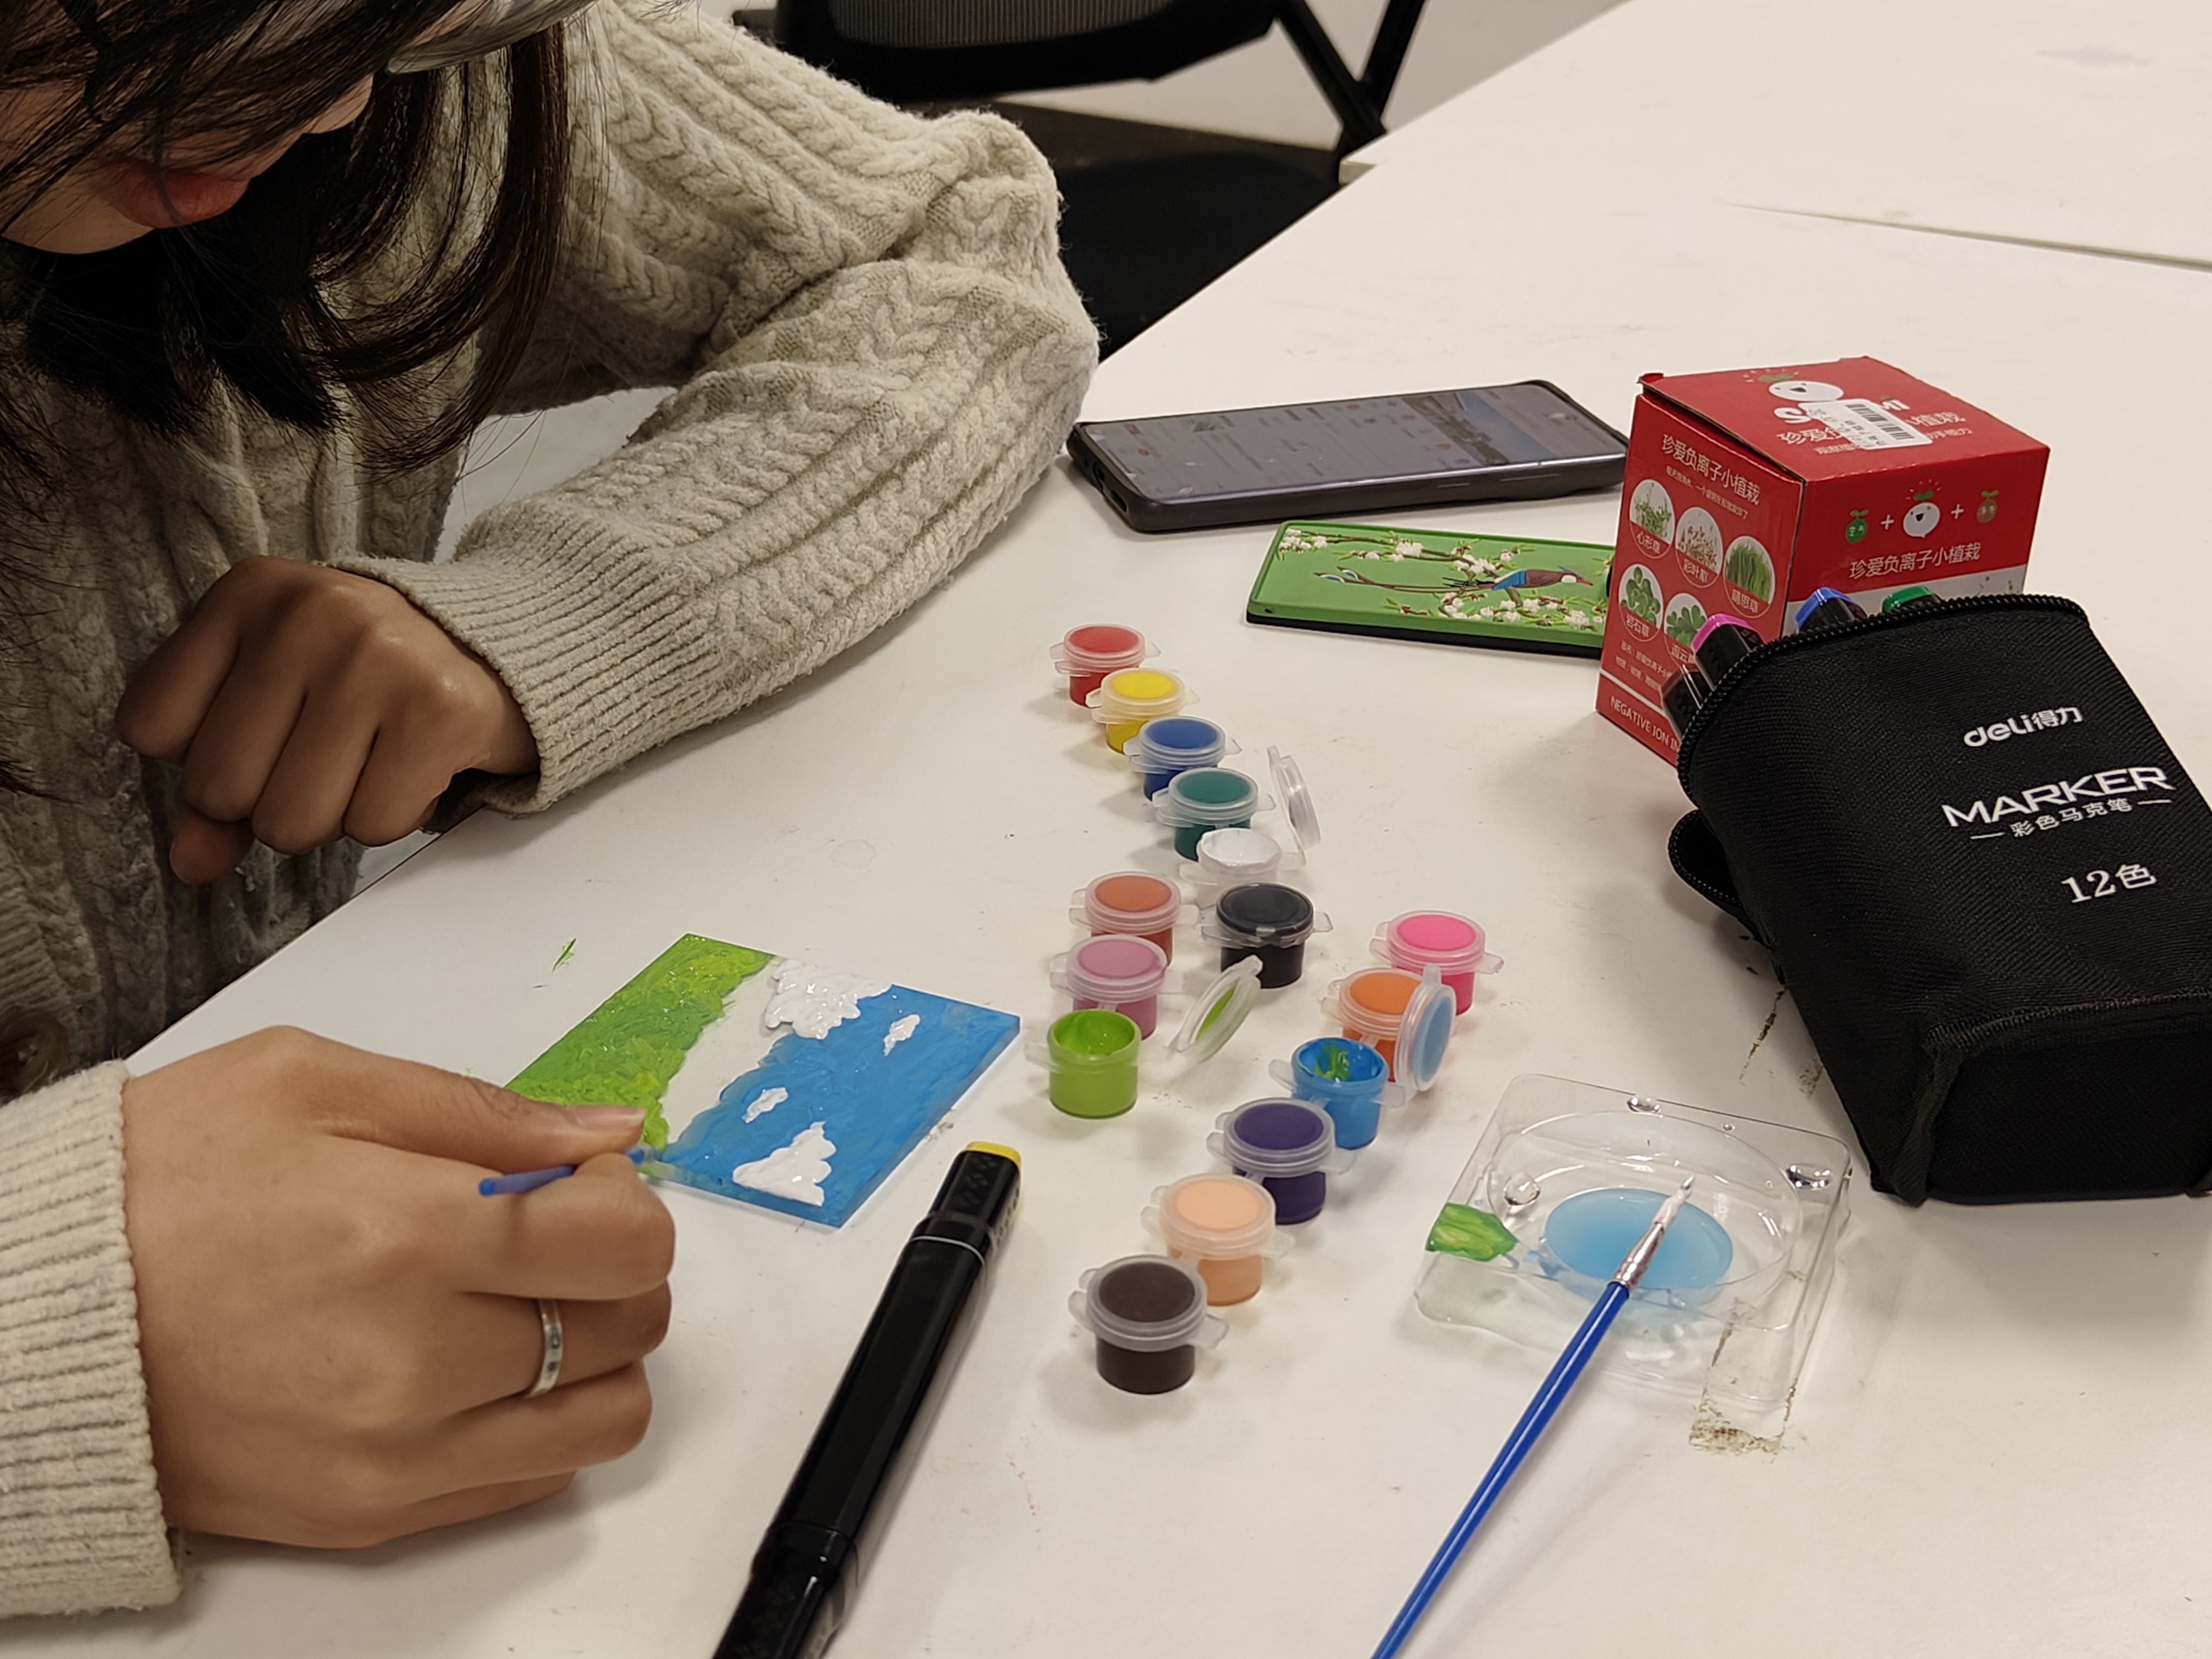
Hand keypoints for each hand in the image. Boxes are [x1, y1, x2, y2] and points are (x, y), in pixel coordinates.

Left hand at [114, 558, 538, 885]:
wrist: (507, 650)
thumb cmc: (372, 677)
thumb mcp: (275, 702)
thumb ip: (215, 777)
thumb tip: (192, 861)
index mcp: (250, 593)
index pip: (150, 729)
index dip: (202, 757)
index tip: (263, 730)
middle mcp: (310, 612)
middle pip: (220, 787)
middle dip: (269, 800)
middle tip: (326, 756)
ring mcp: (378, 657)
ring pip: (292, 820)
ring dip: (332, 816)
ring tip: (370, 763)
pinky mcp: (440, 710)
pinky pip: (372, 825)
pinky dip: (391, 815)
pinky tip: (413, 767)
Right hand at [121, 1029, 672, 1546]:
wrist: (28, 1315)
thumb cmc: (156, 1183)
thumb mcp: (310, 1081)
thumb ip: (482, 1111)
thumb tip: (609, 1131)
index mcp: (409, 1236)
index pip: (629, 1240)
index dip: (623, 1197)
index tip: (576, 1180)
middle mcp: (416, 1363)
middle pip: (629, 1323)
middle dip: (612, 1265)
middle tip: (542, 1234)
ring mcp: (395, 1455)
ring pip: (605, 1417)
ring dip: (593, 1353)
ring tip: (515, 1305)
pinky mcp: (370, 1514)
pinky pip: (533, 1481)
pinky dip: (535, 1420)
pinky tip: (472, 1366)